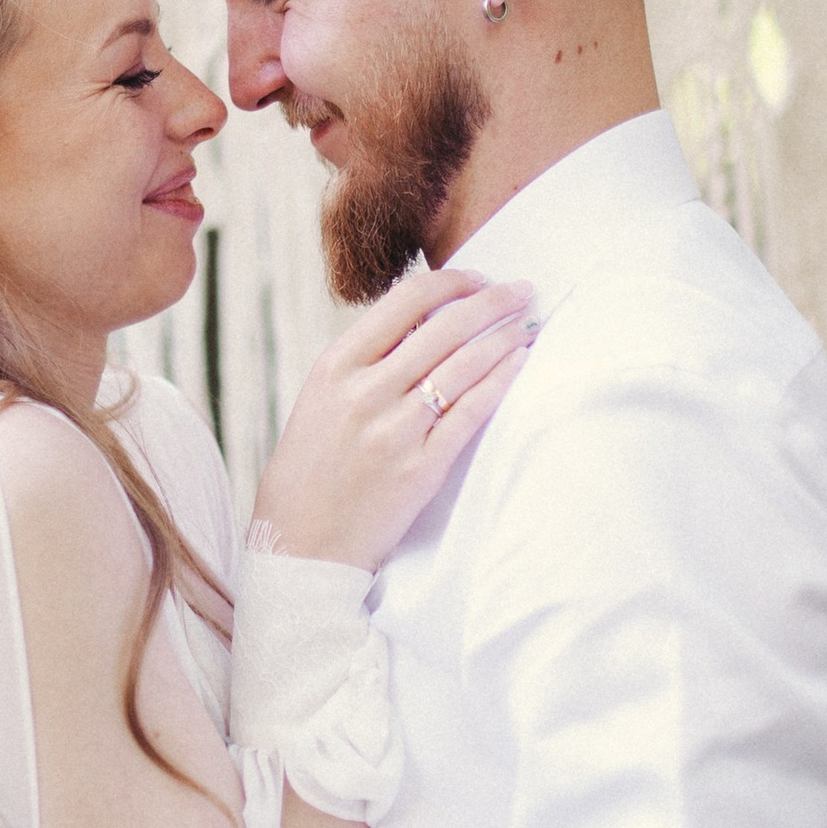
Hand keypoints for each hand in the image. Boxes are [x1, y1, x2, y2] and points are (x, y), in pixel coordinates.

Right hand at [252, 268, 533, 571]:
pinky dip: (501, 381)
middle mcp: (364, 393)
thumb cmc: (309, 472)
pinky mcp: (420, 470)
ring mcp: (394, 432)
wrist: (298, 548)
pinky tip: (520, 363)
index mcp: (335, 367)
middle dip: (492, 301)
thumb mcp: (319, 401)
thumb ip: (363, 363)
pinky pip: (472, 413)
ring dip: (504, 336)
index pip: (404, 301)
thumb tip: (422, 323)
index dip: (450, 283)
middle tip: (522, 290)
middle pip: (443, 327)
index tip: (477, 279)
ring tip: (528, 322)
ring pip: (463, 365)